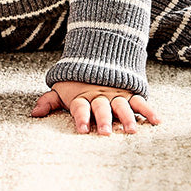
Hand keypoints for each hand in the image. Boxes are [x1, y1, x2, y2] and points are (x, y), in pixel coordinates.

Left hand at [30, 81, 159, 134]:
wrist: (95, 58)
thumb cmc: (76, 82)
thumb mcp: (61, 89)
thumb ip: (49, 101)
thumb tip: (33, 114)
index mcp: (82, 97)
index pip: (80, 108)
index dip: (80, 118)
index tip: (82, 130)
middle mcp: (99, 96)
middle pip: (101, 108)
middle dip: (103, 120)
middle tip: (105, 132)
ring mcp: (115, 95)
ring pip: (121, 106)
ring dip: (127, 117)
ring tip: (130, 130)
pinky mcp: (128, 93)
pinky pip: (139, 101)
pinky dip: (148, 110)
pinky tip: (156, 121)